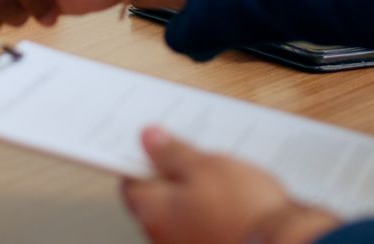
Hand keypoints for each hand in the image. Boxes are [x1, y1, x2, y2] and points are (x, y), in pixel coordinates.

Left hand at [122, 126, 340, 243]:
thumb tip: (149, 139)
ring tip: (223, 174)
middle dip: (172, 175)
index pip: (130, 182)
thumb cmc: (243, 210)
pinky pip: (205, 226)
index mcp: (152, 210)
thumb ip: (173, 152)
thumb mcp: (206, 165)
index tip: (154, 144)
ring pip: (183, 213)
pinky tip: (236, 197)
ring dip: (196, 194)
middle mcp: (163, 236)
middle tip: (194, 154)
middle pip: (157, 198)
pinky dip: (214, 212)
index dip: (141, 159)